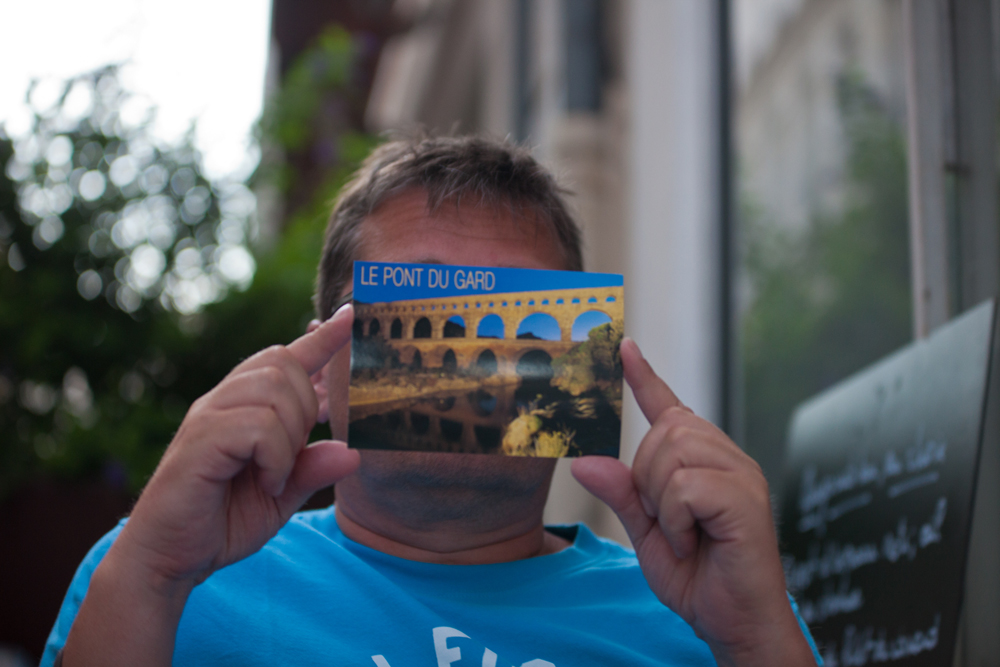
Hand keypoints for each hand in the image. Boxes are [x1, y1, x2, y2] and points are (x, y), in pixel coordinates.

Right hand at [64, 306, 360, 665]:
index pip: (286, 357)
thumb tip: (352, 452)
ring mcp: (208, 417)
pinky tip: (265, 482)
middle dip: (305, 406)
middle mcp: (223, 401)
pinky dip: (274, 457)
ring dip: (290, 436)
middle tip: (291, 456)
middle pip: (282, 364)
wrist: (168, 558)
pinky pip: (258, 427)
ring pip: (273, 389)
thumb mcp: (280, 496)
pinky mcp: (199, 440)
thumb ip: (312, 471)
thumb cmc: (220, 522)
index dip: (321, 339)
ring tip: (275, 475)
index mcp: (243, 407)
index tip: (350, 316)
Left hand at [572, 338, 812, 666]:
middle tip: (668, 522)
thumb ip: (622, 495)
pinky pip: (686, 486)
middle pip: (665, 430)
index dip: (646, 378)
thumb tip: (584, 461)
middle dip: (647, 478)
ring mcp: (742, 475)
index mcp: (704, 461)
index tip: (625, 348)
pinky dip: (676, 519)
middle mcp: (727, 458)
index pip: (672, 408)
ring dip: (661, 500)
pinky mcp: (747, 499)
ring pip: (672, 452)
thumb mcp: (647, 534)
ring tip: (684, 533)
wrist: (735, 623)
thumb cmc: (699, 577)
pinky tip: (694, 542)